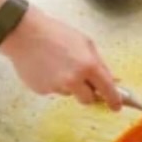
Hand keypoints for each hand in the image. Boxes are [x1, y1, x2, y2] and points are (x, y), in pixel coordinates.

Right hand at [0, 7, 121, 107]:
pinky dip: (54, 82)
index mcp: (88, 66)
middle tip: (84, 82)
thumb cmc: (56, 34)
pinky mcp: (42, 90)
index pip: (107, 90)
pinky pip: (54, 90)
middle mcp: (73, 80)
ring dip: (69, 85)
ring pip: (69, 93)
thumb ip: (100, 64)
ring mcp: (56, 87)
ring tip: (58, 64)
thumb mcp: (86, 43)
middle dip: (89, 94)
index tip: (116, 107)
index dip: (114, 101)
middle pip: (88, 100)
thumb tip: (113, 80)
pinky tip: (47, 67)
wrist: (25, 34)